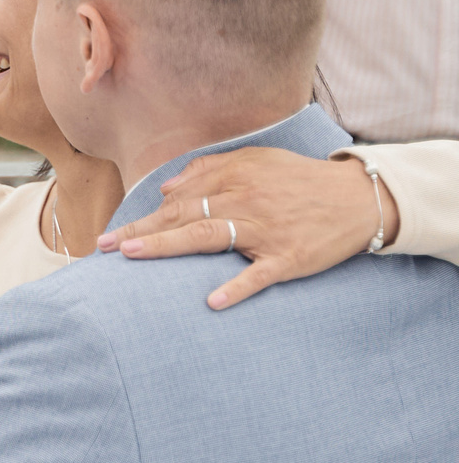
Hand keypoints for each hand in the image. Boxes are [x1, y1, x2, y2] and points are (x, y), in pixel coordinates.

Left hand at [95, 147, 399, 309]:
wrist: (359, 198)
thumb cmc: (300, 181)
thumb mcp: (257, 161)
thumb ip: (210, 169)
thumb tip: (166, 189)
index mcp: (236, 179)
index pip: (179, 200)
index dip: (144, 218)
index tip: (110, 237)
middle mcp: (246, 201)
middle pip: (184, 215)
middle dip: (141, 231)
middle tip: (103, 247)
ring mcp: (266, 230)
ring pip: (210, 236)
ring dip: (170, 245)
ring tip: (134, 254)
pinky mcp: (288, 257)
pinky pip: (259, 274)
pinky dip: (237, 287)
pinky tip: (212, 301)